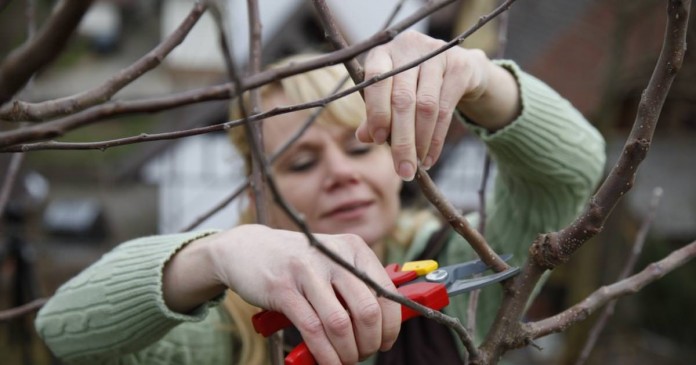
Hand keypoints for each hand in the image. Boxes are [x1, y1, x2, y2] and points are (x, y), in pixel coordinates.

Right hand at [205, 225, 399, 363]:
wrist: (246, 249)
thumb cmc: (297, 263)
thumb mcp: (332, 262)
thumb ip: (356, 285)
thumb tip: (385, 324)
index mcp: (353, 248)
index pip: (386, 292)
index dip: (391, 325)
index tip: (386, 342)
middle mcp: (333, 256)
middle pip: (367, 310)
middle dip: (370, 342)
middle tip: (363, 353)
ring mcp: (306, 271)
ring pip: (340, 324)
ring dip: (347, 352)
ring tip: (345, 360)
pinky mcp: (283, 289)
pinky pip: (312, 330)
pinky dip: (325, 354)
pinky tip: (329, 362)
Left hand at [356, 30, 519, 180]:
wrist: (458, 66)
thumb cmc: (413, 83)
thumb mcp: (391, 94)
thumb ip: (376, 114)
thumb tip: (363, 137)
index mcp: (383, 52)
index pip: (376, 80)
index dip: (377, 111)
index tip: (379, 141)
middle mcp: (409, 48)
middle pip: (403, 99)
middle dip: (401, 140)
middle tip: (401, 170)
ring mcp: (436, 54)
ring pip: (426, 107)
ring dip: (420, 143)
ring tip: (415, 167)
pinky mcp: (460, 66)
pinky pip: (446, 110)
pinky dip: (436, 139)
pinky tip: (429, 158)